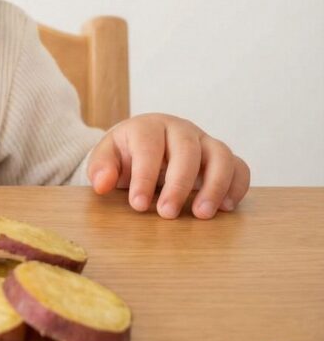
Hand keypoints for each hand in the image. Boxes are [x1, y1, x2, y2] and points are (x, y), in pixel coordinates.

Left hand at [87, 113, 249, 218]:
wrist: (144, 146)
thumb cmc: (126, 153)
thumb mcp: (106, 157)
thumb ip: (101, 168)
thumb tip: (102, 184)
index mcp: (149, 126)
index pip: (149, 146)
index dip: (144, 176)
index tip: (138, 205)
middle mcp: (180, 129)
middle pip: (187, 150)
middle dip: (178, 184)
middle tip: (167, 214)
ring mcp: (205, 142)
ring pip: (221, 155)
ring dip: (215, 186)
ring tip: (202, 214)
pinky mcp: (222, 157)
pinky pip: (240, 167)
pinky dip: (238, 186)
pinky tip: (226, 207)